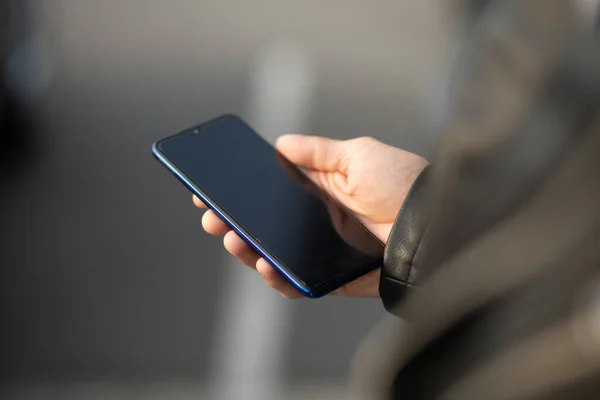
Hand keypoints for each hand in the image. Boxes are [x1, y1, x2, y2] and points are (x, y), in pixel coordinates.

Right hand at [195, 135, 427, 297]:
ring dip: (248, 250)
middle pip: (268, 225)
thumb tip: (280, 143)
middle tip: (212, 217)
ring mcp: (325, 250)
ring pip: (275, 254)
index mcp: (324, 189)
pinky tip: (265, 265)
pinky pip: (298, 282)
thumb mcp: (358, 155)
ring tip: (232, 238)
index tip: (214, 189)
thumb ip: (318, 152)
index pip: (274, 192)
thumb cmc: (402, 185)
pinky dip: (278, 278)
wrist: (435, 227)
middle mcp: (320, 220)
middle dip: (235, 221)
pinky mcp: (334, 277)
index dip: (244, 192)